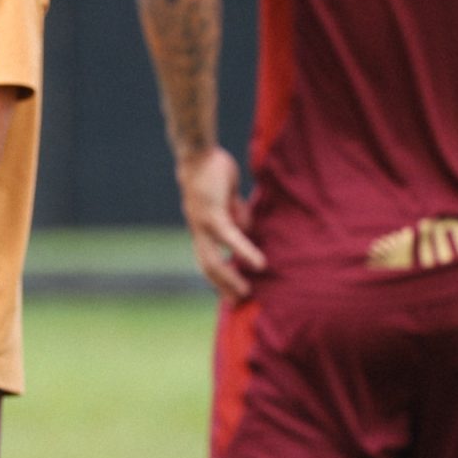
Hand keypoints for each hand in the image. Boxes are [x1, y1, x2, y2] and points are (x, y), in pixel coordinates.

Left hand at [176, 147, 263, 300]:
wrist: (198, 153)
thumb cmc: (213, 171)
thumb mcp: (228, 198)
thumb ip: (235, 214)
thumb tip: (245, 230)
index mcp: (201, 227)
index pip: (207, 257)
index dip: (217, 276)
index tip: (230, 293)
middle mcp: (198, 229)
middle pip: (206, 266)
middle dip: (220, 286)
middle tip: (236, 303)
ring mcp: (202, 223)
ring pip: (213, 260)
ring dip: (229, 278)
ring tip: (246, 292)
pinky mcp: (213, 213)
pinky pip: (230, 238)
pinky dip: (243, 252)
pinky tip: (258, 263)